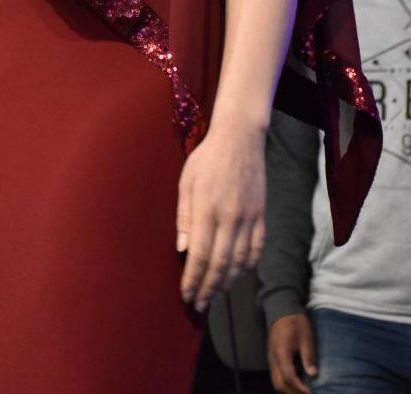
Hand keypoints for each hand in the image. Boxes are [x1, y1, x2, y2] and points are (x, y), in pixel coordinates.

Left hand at [176, 122, 264, 311]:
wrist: (240, 139)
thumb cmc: (207, 158)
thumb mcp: (186, 181)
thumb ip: (184, 216)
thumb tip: (182, 249)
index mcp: (207, 208)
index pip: (199, 255)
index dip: (193, 279)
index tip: (186, 294)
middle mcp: (230, 218)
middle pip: (219, 265)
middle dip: (208, 289)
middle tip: (199, 305)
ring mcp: (249, 218)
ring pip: (239, 262)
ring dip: (226, 283)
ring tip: (214, 296)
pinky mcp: (261, 217)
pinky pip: (255, 250)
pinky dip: (246, 267)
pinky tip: (236, 275)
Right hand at [267, 313, 317, 393]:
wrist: (281, 308)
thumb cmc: (295, 321)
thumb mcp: (305, 336)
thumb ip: (308, 356)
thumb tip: (313, 374)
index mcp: (281, 352)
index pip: (289, 377)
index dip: (300, 388)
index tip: (311, 392)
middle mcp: (273, 358)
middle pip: (279, 384)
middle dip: (293, 392)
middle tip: (307, 393)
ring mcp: (271, 358)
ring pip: (276, 382)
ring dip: (288, 390)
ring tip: (302, 391)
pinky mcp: (272, 357)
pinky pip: (276, 376)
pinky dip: (285, 384)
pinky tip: (296, 383)